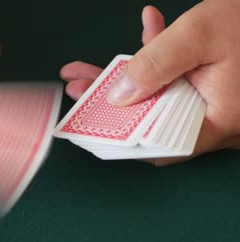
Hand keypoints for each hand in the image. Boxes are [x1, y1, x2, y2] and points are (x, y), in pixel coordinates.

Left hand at [60, 3, 239, 165]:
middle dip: (112, 102)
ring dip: (129, 81)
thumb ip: (155, 64)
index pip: (161, 145)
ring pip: (160, 101)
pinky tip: (147, 36)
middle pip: (152, 121)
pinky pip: (175, 86)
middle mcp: (217, 123)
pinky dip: (156, 65)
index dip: (123, 136)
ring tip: (94, 71)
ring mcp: (214, 109)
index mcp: (220, 122)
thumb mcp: (198, 35)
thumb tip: (118, 96)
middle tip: (82, 89)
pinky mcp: (210, 94)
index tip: (92, 124)